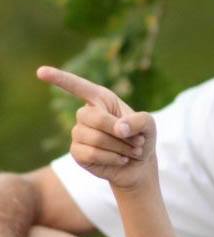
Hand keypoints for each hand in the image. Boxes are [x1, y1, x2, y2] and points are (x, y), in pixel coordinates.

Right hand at [36, 66, 156, 189]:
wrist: (138, 164)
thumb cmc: (142, 137)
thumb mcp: (149, 124)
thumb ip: (139, 121)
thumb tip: (119, 128)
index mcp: (101, 99)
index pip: (78, 86)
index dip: (60, 78)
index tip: (40, 71)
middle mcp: (86, 114)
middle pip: (94, 117)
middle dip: (118, 131)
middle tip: (137, 141)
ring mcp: (78, 133)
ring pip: (94, 138)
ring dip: (119, 147)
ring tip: (131, 151)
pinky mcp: (77, 152)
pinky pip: (91, 154)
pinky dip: (112, 158)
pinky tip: (120, 159)